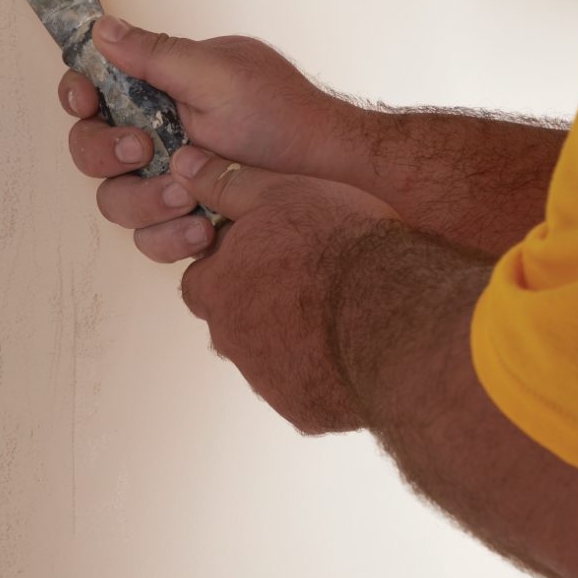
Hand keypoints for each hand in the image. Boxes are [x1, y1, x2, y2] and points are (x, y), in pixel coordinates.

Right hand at [59, 17, 381, 263]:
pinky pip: (151, 240)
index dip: (78, 96)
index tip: (88, 101)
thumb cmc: (283, 116)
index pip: (94, 91)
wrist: (329, 173)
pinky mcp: (183, 223)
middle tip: (144, 151)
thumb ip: (156, 55)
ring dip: (144, 201)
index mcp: (158, 92)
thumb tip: (103, 28)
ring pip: (115, 202)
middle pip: (91, 151)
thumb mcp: (218, 74)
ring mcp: (167, 182)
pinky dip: (171, 238)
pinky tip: (204, 229)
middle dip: (107, 153)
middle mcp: (156, 137)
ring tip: (189, 197)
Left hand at [169, 146, 399, 434]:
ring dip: (294, 340)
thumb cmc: (338, 247)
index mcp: (217, 290)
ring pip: (271, 359)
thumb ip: (228, 182)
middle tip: (308, 281)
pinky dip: (324, 372)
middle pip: (235, 323)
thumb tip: (183, 166)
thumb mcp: (279, 192)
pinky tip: (357, 347)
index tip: (267, 253)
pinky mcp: (306, 411)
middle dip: (261, 305)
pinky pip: (308, 390)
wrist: (394, 313)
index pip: (203, 280)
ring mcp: (268, 382)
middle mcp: (233, 343)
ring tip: (340, 312)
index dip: (233, 265)